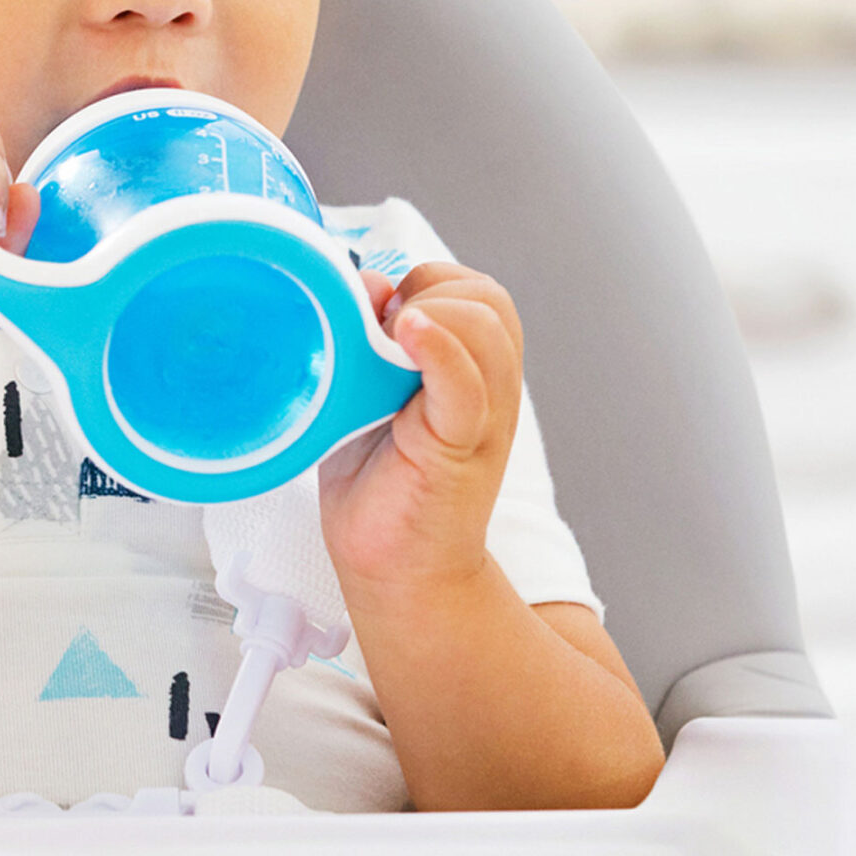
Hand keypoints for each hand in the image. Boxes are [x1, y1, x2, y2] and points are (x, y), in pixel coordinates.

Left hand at [317, 260, 522, 600]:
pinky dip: (440, 348)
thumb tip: (366, 284)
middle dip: (428, 293)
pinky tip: (407, 333)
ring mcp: (481, 415)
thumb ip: (369, 339)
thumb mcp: (369, 393)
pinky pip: (464, 382)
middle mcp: (489, 385)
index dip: (421, 284)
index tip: (380, 321)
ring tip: (387, 351)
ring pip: (483, 325)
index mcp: (473, 367)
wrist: (396, 571)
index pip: (470, 287)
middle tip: (383, 339)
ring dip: (428, 316)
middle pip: (486, 297)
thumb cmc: (381, 483)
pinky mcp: (460, 447)